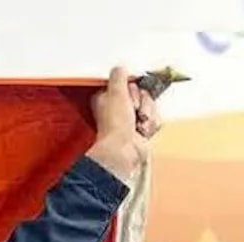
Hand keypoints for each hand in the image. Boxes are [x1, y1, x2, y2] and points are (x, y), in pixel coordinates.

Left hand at [85, 65, 162, 184]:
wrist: (124, 151)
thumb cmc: (116, 126)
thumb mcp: (116, 93)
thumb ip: (118, 77)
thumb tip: (120, 67)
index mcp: (108, 97)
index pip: (130, 82)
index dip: (133, 88)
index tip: (130, 93)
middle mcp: (118, 108)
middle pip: (144, 93)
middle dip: (142, 102)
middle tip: (133, 111)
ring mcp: (130, 118)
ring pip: (151, 106)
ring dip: (147, 114)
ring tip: (137, 123)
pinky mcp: (141, 128)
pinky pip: (155, 119)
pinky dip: (151, 125)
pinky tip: (141, 130)